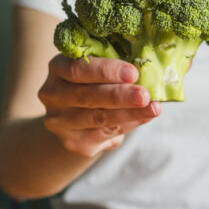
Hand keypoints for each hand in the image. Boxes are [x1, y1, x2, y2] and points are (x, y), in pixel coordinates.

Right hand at [38, 55, 160, 157]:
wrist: (79, 116)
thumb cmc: (96, 83)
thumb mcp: (102, 68)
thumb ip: (119, 65)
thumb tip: (155, 71)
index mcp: (58, 68)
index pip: (78, 69)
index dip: (106, 71)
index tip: (133, 73)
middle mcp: (52, 94)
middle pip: (87, 96)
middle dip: (120, 96)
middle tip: (145, 95)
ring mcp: (60, 121)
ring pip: (97, 118)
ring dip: (129, 114)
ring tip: (153, 108)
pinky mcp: (73, 142)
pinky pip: (104, 134)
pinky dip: (128, 125)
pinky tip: (144, 117)